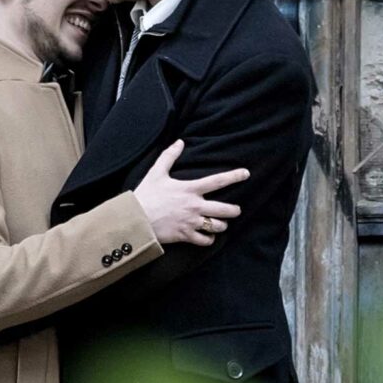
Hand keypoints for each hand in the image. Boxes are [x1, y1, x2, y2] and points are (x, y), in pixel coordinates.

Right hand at [133, 140, 248, 245]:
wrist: (136, 219)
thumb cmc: (145, 195)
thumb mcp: (156, 172)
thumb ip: (169, 156)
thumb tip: (179, 142)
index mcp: (190, 189)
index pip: (217, 181)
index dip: (234, 176)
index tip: (246, 174)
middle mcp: (195, 206)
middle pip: (225, 209)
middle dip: (234, 210)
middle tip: (236, 210)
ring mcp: (192, 222)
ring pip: (218, 226)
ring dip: (222, 225)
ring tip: (221, 223)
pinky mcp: (186, 235)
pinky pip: (205, 240)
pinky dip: (209, 239)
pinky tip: (209, 236)